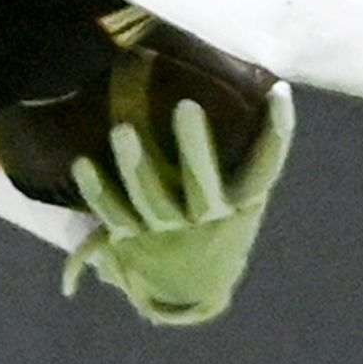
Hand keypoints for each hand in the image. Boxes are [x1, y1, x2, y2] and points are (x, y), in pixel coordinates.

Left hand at [62, 82, 295, 325]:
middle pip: (203, 186)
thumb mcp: (244, 193)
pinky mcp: (133, 239)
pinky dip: (98, 191)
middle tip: (188, 105)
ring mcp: (168, 232)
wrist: (195, 285)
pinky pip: (113, 215)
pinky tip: (83, 163)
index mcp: (242, 204)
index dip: (276, 131)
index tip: (280, 93)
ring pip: (152, 201)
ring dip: (137, 167)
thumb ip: (245, 149)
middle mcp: (207, 220)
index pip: (266, 166)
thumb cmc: (221, 217)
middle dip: (195, 147)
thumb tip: (256, 78)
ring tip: (123, 130)